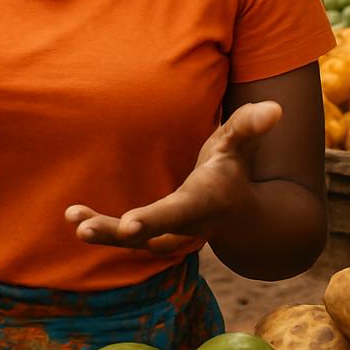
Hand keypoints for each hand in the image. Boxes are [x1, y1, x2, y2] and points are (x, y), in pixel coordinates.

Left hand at [66, 101, 280, 255]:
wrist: (240, 214)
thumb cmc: (232, 169)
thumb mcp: (240, 144)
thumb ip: (251, 125)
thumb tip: (276, 108)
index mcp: (204, 202)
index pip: (177, 212)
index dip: (153, 219)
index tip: (128, 225)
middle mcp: (184, 226)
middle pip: (149, 234)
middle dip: (118, 234)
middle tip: (86, 231)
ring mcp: (168, 236)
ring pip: (132, 241)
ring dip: (102, 233)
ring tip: (74, 221)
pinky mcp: (152, 236)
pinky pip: (124, 238)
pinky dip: (101, 231)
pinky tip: (74, 218)